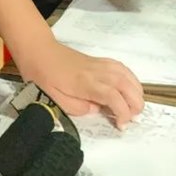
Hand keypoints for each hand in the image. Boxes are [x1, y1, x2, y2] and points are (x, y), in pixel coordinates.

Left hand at [15, 41, 143, 128]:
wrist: (38, 50)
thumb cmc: (43, 76)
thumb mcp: (55, 99)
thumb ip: (78, 107)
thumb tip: (96, 110)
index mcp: (85, 83)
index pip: (113, 96)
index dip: (122, 112)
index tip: (121, 125)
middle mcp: (96, 72)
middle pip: (126, 85)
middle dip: (135, 104)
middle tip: (132, 118)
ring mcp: (99, 64)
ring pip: (126, 75)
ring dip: (136, 92)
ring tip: (134, 106)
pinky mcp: (98, 60)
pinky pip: (121, 67)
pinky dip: (130, 78)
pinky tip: (130, 88)